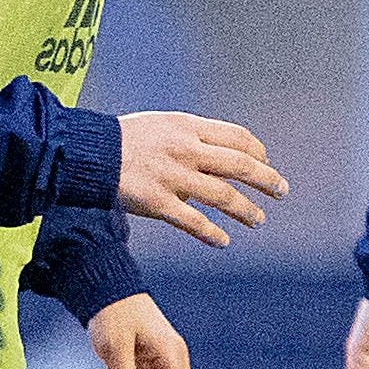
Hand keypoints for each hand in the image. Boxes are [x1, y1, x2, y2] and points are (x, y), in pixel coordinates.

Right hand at [118, 110, 287, 247]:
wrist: (87, 153)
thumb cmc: (121, 140)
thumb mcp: (160, 126)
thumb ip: (189, 139)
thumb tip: (214, 162)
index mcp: (187, 127)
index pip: (237, 137)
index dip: (258, 151)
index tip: (266, 163)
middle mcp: (185, 150)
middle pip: (239, 165)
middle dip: (266, 179)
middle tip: (281, 191)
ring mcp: (173, 178)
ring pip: (223, 196)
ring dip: (246, 210)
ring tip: (258, 219)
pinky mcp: (158, 204)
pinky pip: (193, 222)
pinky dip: (212, 234)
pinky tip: (224, 242)